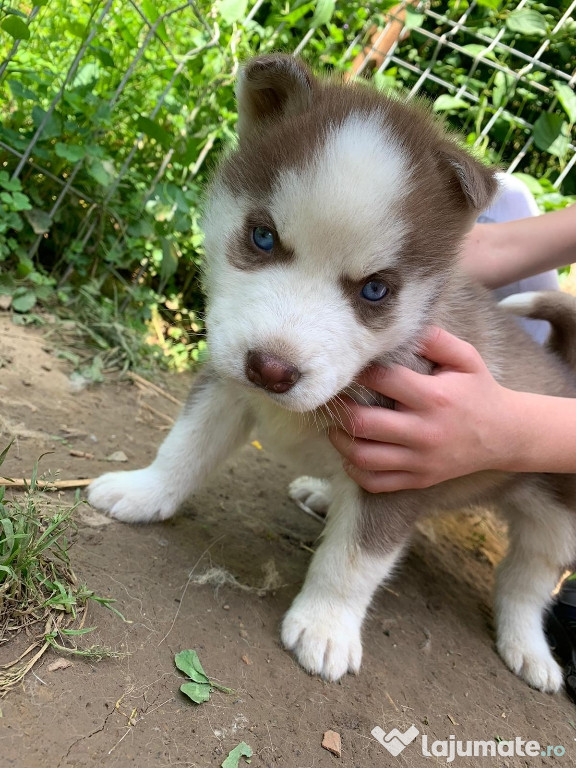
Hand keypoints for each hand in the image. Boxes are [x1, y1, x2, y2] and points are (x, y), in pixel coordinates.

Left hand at [328, 327, 519, 491]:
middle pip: (364, 423)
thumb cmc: (479, 392)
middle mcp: (424, 431)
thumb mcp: (466, 359)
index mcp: (433, 397)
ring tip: (336, 428)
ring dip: (341, 442)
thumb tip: (404, 326)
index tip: (350, 366)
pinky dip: (355, 470)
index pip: (383, 380)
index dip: (361, 371)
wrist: (505, 436)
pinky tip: (351, 455)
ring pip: (364, 457)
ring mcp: (420, 460)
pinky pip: (376, 483)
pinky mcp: (419, 479)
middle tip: (334, 400)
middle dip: (340, 410)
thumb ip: (436, 340)